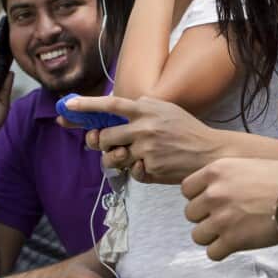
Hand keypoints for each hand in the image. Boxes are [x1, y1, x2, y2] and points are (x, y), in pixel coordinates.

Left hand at [63, 95, 218, 184]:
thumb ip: (141, 109)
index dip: (86, 105)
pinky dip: (137, 171)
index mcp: (147, 109)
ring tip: (130, 158)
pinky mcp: (150, 168)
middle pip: (104, 136)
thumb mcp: (165, 110)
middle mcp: (144, 127)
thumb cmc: (187, 131)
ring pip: (112, 158)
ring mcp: (146, 148)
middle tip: (111, 144)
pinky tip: (153, 166)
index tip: (67, 105)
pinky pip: (130, 172)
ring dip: (115, 160)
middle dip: (102, 143)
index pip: (111, 104)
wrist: (211, 152)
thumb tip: (112, 110)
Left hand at [182, 158, 277, 260]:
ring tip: (230, 232)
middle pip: (190, 214)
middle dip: (206, 217)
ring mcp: (221, 218)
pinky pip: (212, 253)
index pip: (186, 190)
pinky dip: (222, 251)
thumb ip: (225, 177)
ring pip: (198, 235)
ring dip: (211, 236)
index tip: (211, 201)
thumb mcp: (246, 164)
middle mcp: (213, 194)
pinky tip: (235, 244)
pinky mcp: (232, 240)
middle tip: (225, 218)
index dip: (198, 197)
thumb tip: (214, 189)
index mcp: (215, 171)